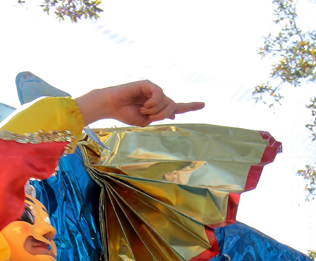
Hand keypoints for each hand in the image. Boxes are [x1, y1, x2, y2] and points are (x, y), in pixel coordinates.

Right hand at [75, 81, 203, 126]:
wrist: (112, 106)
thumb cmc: (126, 114)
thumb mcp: (145, 121)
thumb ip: (159, 116)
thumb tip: (173, 113)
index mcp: (158, 108)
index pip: (178, 107)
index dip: (190, 106)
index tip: (203, 104)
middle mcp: (158, 97)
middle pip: (172, 106)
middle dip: (162, 114)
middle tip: (148, 115)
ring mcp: (153, 90)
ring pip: (167, 101)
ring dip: (156, 110)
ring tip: (143, 110)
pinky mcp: (148, 84)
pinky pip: (159, 94)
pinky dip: (153, 102)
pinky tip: (144, 105)